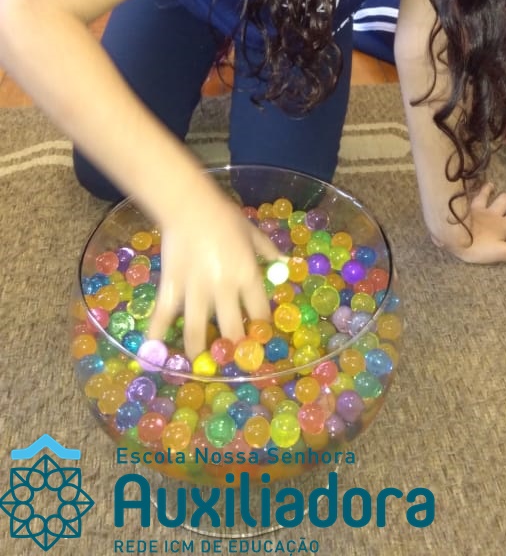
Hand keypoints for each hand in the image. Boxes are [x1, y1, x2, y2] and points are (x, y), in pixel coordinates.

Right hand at [147, 185, 285, 358]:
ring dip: (200, 353)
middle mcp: (223, 288)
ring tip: (202, 367)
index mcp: (247, 275)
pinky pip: (164, 317)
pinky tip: (156, 356)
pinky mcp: (171, 287)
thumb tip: (285, 264)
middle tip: (233, 360)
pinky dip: (158, 337)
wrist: (188, 204)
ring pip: (197, 332)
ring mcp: (195, 290)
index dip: (261, 331)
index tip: (260, 341)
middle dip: (234, 350)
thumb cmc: (223, 216)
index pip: (259, 313)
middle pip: (232, 331)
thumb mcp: (252, 232)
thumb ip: (269, 251)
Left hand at [429, 182, 505, 262]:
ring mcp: (476, 208)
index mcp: (502, 225)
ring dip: (492, 190)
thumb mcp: (498, 253)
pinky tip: (468, 187)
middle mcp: (492, 213)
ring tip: (493, 186)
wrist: (449, 234)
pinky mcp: (462, 206)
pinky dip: (471, 190)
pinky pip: (468, 195)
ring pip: (487, 195)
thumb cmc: (473, 246)